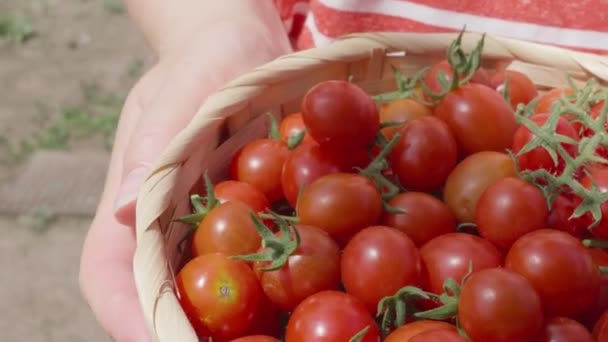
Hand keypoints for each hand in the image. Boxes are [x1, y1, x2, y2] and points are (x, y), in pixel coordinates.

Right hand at [78, 7, 291, 340]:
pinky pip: (265, 263)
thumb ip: (155, 143)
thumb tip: (121, 212)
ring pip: (214, 291)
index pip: (110, 274)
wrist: (245, 47)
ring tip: (278, 338)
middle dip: (187, 332)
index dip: (127, 315)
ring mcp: (214, 230)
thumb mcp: (178, 89)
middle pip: (164, 297)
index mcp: (135, 202)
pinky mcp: (256, 220)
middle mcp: (171, 228)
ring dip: (238, 324)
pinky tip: (316, 296)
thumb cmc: (203, 60)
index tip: (159, 341)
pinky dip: (282, 287)